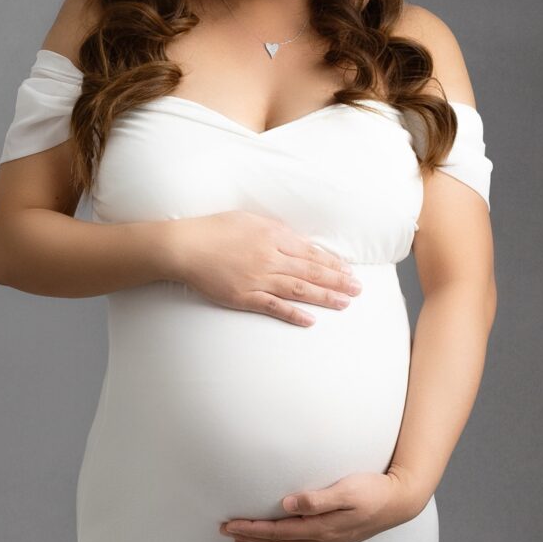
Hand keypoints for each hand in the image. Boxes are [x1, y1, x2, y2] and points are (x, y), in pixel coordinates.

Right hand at [162, 210, 361, 323]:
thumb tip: (297, 241)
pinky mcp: (244, 296)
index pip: (311, 252)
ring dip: (324, 297)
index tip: (349, 270)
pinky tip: (311, 320)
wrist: (185, 247)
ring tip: (344, 303)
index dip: (332, 262)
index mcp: (273, 236)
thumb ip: (275, 231)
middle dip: (337, 280)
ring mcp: (257, 278)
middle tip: (358, 289)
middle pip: (311, 270)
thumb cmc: (215, 230)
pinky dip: (293, 314)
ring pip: (299, 288)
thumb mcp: (249, 220)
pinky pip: (273, 307)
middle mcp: (270, 257)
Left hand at [219, 467, 428, 541]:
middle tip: (225, 532)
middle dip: (250, 538)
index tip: (230, 525)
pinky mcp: (334, 537)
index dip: (252, 529)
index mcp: (321, 527)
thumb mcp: (347, 489)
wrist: (401, 502)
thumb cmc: (375, 491)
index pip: (277, 531)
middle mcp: (322, 538)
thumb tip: (288, 503)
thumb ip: (317, 498)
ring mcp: (328, 541)